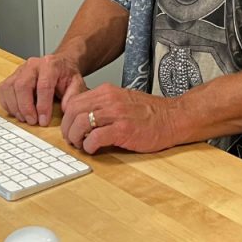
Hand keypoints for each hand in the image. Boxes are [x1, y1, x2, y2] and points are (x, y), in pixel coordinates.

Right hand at [0, 54, 86, 126]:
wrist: (59, 64)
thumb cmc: (66, 75)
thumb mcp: (76, 84)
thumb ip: (73, 96)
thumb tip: (65, 109)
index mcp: (50, 65)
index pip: (43, 86)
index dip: (42, 106)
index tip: (43, 121)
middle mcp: (32, 65)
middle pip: (22, 85)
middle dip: (26, 107)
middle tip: (32, 121)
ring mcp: (20, 69)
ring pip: (10, 88)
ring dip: (15, 107)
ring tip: (25, 118)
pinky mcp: (11, 76)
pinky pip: (3, 90)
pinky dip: (7, 103)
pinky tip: (17, 111)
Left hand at [60, 85, 180, 154]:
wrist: (173, 118)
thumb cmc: (150, 113)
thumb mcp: (122, 100)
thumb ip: (103, 106)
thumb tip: (82, 118)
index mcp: (107, 91)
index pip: (74, 101)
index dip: (67, 117)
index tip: (70, 127)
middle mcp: (109, 100)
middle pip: (73, 112)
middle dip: (68, 129)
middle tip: (72, 140)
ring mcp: (116, 114)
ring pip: (80, 124)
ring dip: (76, 139)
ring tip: (82, 145)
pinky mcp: (123, 130)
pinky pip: (95, 138)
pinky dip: (89, 146)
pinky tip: (94, 149)